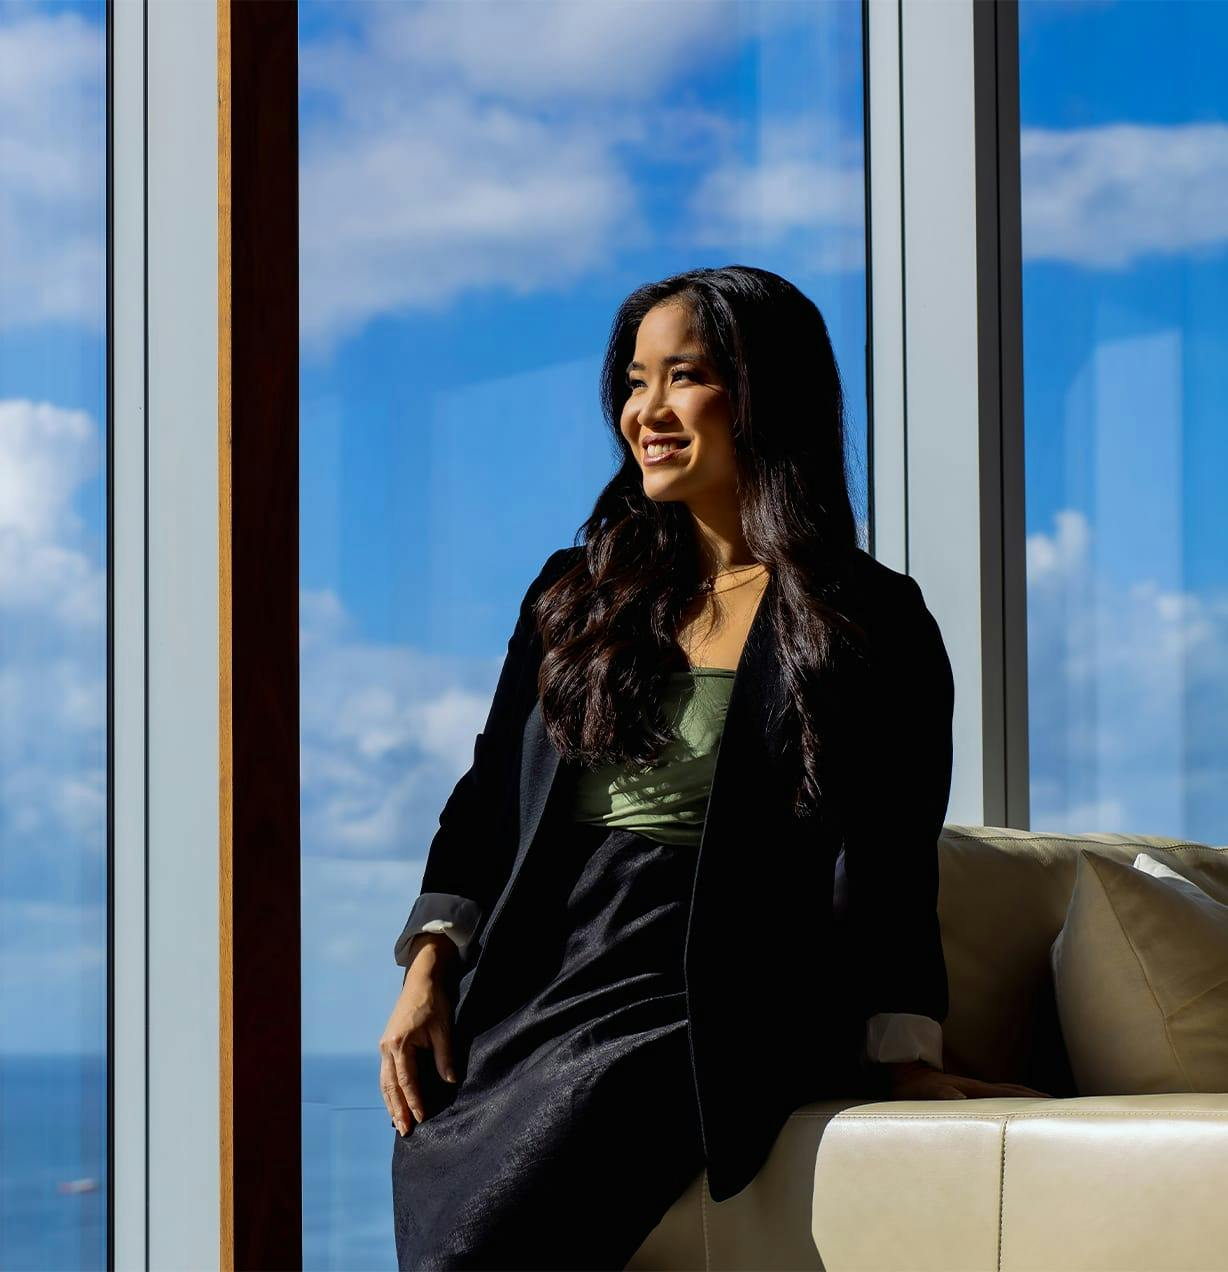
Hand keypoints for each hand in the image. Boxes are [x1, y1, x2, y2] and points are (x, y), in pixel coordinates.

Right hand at [379, 934, 458, 1135]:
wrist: (422, 979)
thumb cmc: (434, 1002)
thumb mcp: (443, 1029)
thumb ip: (445, 1056)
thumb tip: (450, 1081)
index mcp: (400, 1044)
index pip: (407, 1080)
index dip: (414, 1101)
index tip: (421, 1118)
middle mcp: (387, 1047)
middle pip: (389, 1086)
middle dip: (397, 1109)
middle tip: (404, 1131)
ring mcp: (384, 1046)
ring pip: (384, 1081)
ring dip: (390, 1103)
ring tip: (397, 1123)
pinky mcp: (387, 1044)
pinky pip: (386, 1073)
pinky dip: (389, 1090)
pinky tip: (394, 1102)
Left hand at [886, 1059, 1051, 1099]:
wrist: (903, 1071)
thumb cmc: (913, 1086)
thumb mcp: (924, 1091)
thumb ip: (940, 1094)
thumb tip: (959, 1098)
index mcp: (972, 1089)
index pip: (1008, 1093)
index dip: (1029, 1097)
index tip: (1053, 1102)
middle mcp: (978, 1088)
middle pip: (1014, 1092)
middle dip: (1037, 1098)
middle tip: (1063, 1106)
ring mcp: (974, 1090)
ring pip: (1008, 1094)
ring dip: (1027, 1099)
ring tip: (1048, 1108)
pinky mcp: (968, 1095)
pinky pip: (998, 1099)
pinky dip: (1013, 1103)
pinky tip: (1015, 1111)